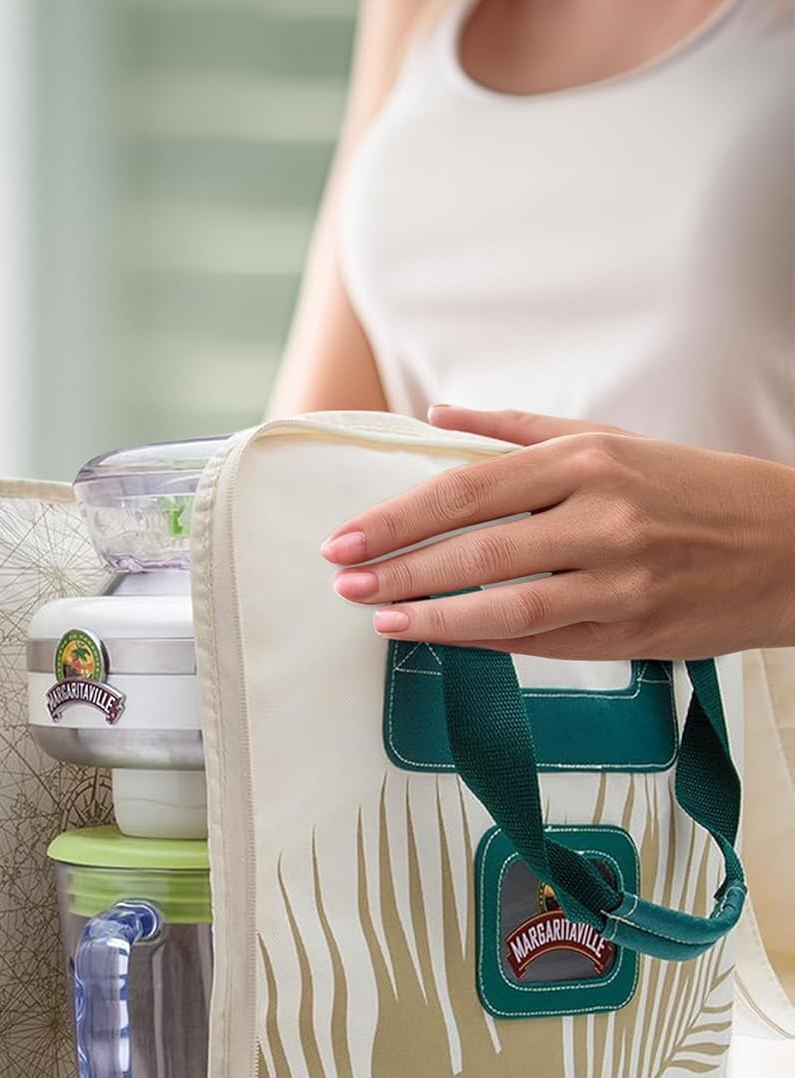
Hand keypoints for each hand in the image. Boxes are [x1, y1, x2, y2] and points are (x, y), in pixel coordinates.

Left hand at [320, 406, 794, 659]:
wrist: (792, 544)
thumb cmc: (690, 490)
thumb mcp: (611, 441)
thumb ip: (518, 431)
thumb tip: (438, 418)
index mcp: (586, 461)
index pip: (467, 489)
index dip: (398, 518)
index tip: (347, 538)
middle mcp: (600, 516)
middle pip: (475, 547)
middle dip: (399, 569)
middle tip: (344, 581)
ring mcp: (617, 578)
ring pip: (505, 604)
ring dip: (433, 616)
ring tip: (380, 618)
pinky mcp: (631, 630)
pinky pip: (542, 641)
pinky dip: (485, 642)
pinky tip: (442, 638)